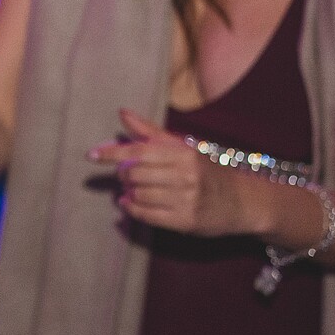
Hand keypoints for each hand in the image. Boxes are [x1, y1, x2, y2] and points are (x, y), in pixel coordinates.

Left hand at [89, 109, 259, 236]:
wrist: (243, 201)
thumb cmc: (207, 170)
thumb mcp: (184, 147)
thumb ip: (150, 132)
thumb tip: (122, 113)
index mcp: (184, 153)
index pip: (139, 150)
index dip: (111, 153)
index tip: (91, 155)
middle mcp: (186, 176)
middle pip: (134, 173)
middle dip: (123, 174)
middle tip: (125, 174)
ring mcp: (186, 200)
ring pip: (138, 194)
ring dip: (128, 192)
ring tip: (133, 188)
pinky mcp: (185, 221)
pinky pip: (146, 215)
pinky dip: (132, 209)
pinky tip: (130, 203)